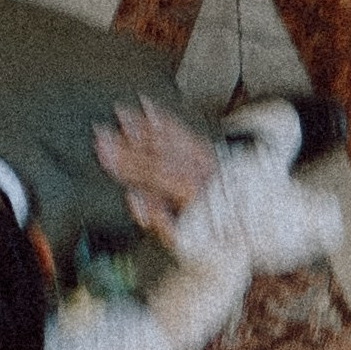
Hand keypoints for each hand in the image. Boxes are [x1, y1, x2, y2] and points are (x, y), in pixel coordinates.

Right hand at [94, 97, 216, 245]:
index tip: (105, 155)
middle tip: (102, 134)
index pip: (152, 173)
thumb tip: (135, 200)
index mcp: (193, 192)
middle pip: (157, 153)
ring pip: (171, 137)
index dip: (125, 164)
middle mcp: (201, 170)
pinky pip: (184, 131)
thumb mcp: (185, 239)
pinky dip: (166, 119)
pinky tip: (152, 110)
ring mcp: (206, 158)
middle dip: (126, 143)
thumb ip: (158, 222)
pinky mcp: (208, 151)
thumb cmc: (214, 233)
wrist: (248, 223)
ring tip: (122, 113)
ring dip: (143, 125)